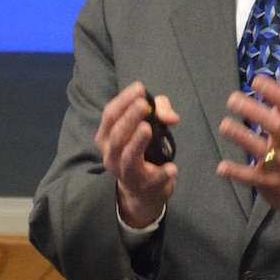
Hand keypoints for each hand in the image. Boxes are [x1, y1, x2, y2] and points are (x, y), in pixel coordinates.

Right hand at [96, 81, 179, 227]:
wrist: (143, 191)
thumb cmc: (143, 150)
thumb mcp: (147, 126)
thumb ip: (159, 112)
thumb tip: (170, 116)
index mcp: (107, 138)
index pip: (110, 116)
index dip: (123, 101)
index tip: (139, 88)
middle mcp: (111, 156)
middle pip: (117, 136)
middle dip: (129, 118)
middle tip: (143, 105)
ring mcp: (126, 173)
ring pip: (128, 157)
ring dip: (137, 142)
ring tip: (147, 128)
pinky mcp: (145, 186)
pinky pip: (153, 180)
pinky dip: (162, 174)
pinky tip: (172, 168)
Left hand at [218, 57, 279, 227]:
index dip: (275, 92)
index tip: (256, 81)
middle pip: (276, 126)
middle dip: (255, 112)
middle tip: (233, 100)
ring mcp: (279, 164)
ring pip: (263, 151)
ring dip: (243, 137)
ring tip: (225, 126)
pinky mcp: (268, 183)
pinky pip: (252, 178)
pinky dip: (237, 172)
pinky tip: (221, 167)